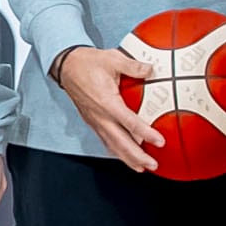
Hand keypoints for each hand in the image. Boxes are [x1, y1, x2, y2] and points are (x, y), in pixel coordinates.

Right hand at [53, 42, 164, 174]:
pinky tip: (125, 156)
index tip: (159, 141)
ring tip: (142, 167)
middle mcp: (99, 115)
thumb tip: (150, 69)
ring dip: (127, 157)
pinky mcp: (92, 121)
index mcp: (106, 101)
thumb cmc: (87, 62)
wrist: (66, 66)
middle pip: (120, 141)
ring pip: (111, 144)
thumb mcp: (112, 58)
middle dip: (136, 156)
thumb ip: (133, 66)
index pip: (129, 122)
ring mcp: (94, 120)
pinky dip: (116, 150)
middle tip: (152, 164)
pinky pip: (105, 140)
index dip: (145, 133)